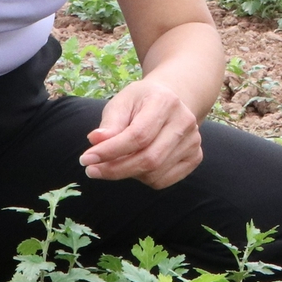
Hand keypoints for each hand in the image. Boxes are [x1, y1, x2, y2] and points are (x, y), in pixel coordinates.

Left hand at [81, 77, 202, 187]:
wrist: (171, 100)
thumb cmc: (141, 102)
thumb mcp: (122, 103)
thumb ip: (110, 123)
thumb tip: (95, 140)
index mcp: (165, 102)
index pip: (138, 135)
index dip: (110, 151)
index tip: (86, 159)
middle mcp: (185, 121)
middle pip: (148, 159)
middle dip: (115, 169)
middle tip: (92, 171)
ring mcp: (193, 141)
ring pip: (154, 173)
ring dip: (128, 173)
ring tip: (116, 161)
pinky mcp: (195, 157)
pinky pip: (163, 181)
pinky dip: (143, 178)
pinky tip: (135, 164)